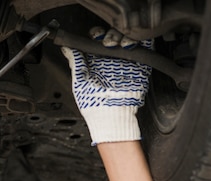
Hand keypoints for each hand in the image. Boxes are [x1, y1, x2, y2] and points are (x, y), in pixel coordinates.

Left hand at [61, 28, 151, 144]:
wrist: (111, 116)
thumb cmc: (93, 104)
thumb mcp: (80, 81)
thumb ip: (75, 62)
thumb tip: (66, 47)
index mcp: (96, 61)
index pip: (97, 39)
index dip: (96, 34)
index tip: (95, 36)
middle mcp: (111, 59)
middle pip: (112, 35)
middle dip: (110, 34)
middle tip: (108, 43)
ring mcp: (126, 61)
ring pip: (126, 38)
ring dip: (122, 36)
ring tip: (119, 45)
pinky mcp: (140, 65)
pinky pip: (143, 46)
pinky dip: (140, 40)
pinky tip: (130, 44)